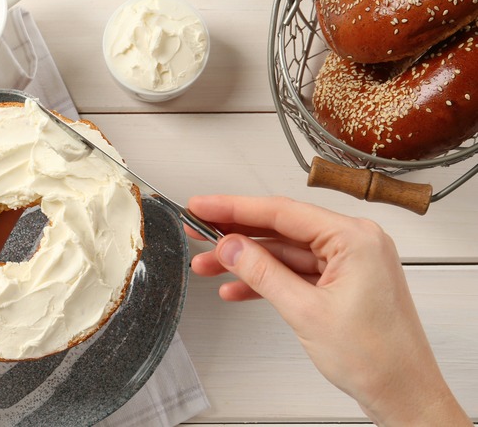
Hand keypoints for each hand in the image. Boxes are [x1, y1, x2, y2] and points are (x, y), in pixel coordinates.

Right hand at [187, 195, 469, 426]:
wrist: (402, 394)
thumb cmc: (376, 357)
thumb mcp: (305, 311)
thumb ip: (263, 273)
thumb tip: (230, 246)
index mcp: (354, 238)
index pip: (281, 212)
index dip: (234, 207)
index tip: (202, 206)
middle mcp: (354, 243)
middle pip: (280, 228)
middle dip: (235, 233)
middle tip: (197, 230)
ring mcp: (348, 263)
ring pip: (284, 252)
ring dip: (245, 261)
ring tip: (207, 265)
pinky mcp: (342, 282)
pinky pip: (296, 272)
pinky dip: (266, 280)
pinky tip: (236, 288)